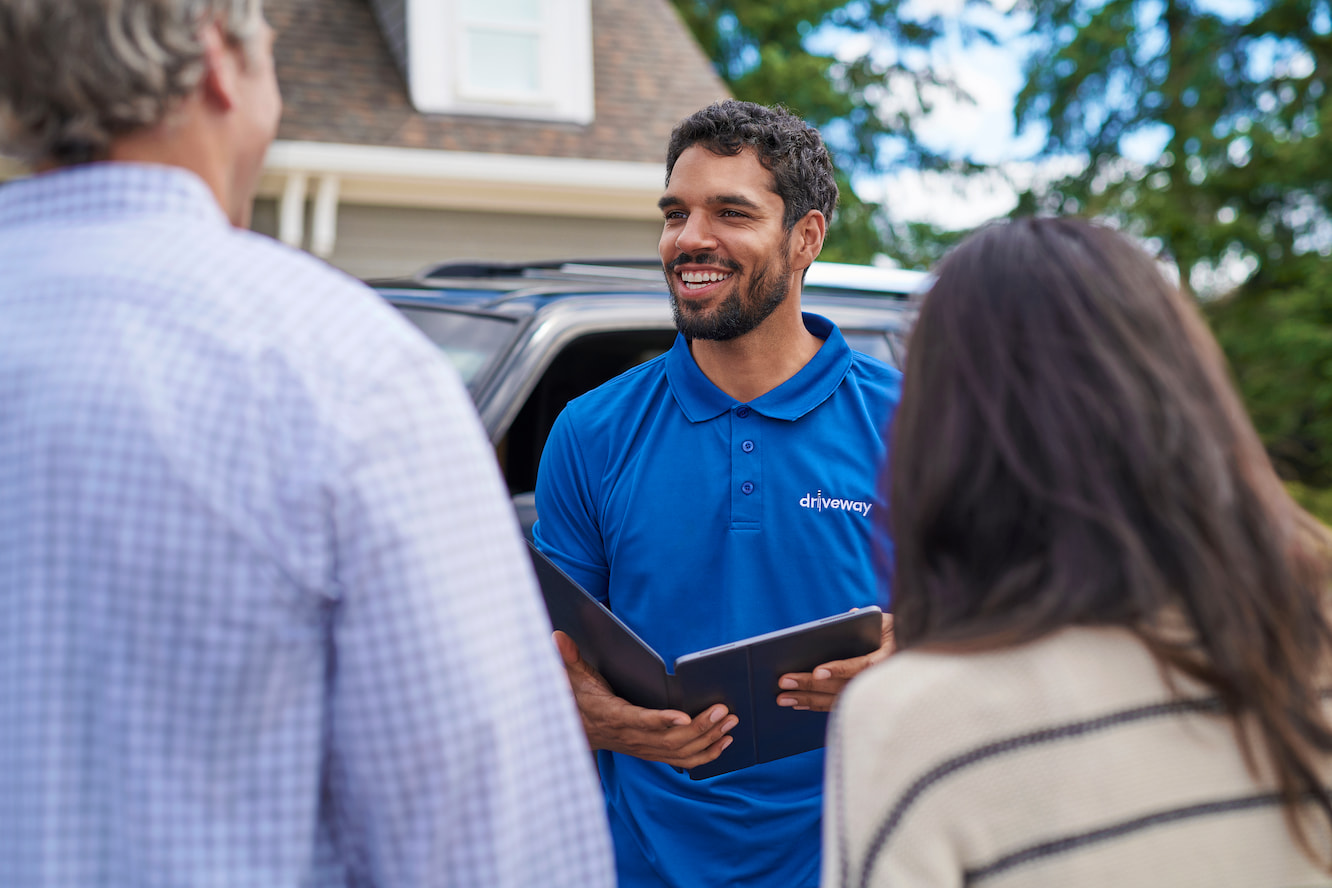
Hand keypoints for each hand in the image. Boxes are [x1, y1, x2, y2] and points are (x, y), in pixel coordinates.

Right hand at [553, 631, 738, 768]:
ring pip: (680, 753)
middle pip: (670, 740)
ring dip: (709, 740)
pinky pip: (682, 761)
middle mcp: (631, 737)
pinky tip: (725, 743)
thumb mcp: (569, 677)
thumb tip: (556, 637)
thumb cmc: (577, 699)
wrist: (574, 732)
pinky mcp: (652, 753)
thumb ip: (567, 658)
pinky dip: (706, 755)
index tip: (684, 717)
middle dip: (700, 727)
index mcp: (613, 717)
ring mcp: (643, 748)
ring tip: (732, 724)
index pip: (639, 722)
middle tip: (725, 711)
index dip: (661, 721)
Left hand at [775, 612, 894, 711]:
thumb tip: (850, 614)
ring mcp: (869, 695)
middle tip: (783, 683)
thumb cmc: (896, 633)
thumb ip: (867, 619)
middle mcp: (879, 682)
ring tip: (783, 699)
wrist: (913, 655)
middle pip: (841, 688)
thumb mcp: (885, 622)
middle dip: (810, 686)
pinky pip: (837, 706)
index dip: (839, 670)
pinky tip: (799, 704)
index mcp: (888, 659)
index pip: (861, 667)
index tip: (817, 672)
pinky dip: (817, 705)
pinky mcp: (860, 702)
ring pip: (836, 702)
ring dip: (808, 700)